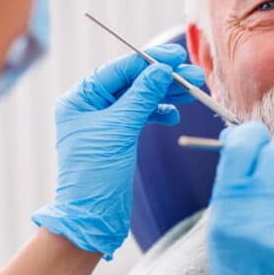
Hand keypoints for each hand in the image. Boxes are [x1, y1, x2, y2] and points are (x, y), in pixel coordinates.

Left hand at [32, 44, 204, 258]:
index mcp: (79, 99)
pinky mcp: (117, 138)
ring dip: (166, 94)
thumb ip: (142, 96)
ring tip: (192, 92)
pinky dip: (158, 113)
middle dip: (163, 78)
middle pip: (131, 82)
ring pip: (139, 98)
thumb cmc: (95, 174)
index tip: (176, 56)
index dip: (149, 61)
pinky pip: (140, 116)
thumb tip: (161, 69)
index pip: (119, 70)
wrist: (92, 217)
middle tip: (193, 75)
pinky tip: (173, 114)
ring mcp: (103, 122)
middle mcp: (89, 106)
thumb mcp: (120, 129)